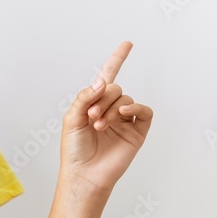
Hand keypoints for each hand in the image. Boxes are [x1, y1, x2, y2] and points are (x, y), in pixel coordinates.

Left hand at [60, 41, 152, 192]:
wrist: (84, 173)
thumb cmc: (74, 149)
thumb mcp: (72, 118)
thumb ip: (85, 97)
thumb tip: (103, 81)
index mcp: (94, 103)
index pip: (107, 77)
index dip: (117, 59)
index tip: (128, 43)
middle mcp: (111, 109)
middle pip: (115, 88)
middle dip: (102, 99)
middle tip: (91, 117)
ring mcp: (125, 120)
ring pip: (126, 99)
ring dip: (112, 108)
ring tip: (99, 125)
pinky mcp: (137, 131)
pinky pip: (144, 111)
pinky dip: (135, 107)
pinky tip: (123, 113)